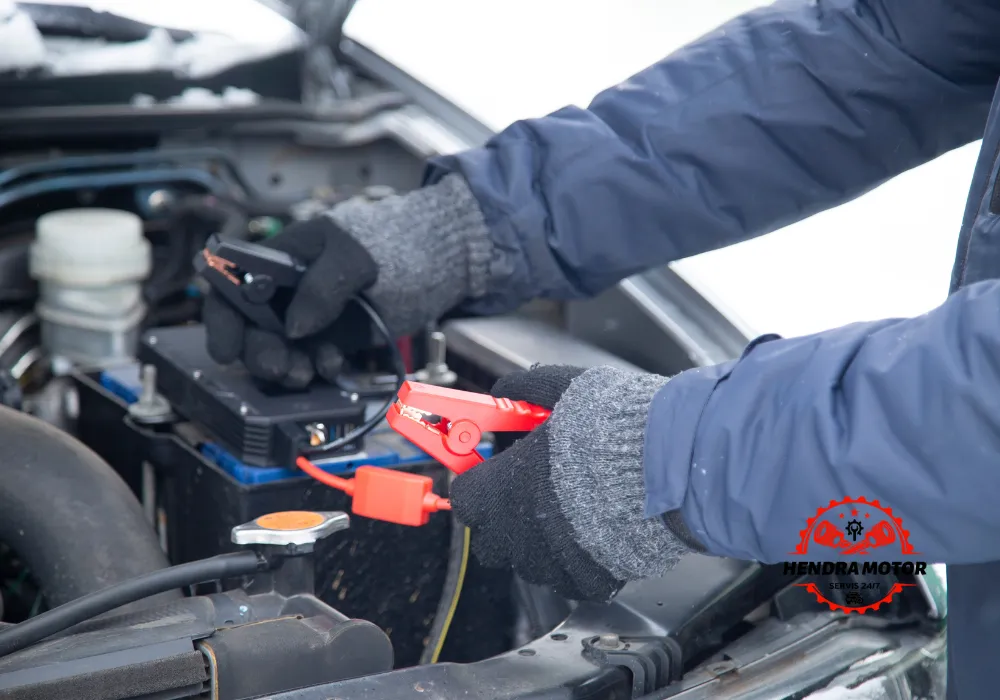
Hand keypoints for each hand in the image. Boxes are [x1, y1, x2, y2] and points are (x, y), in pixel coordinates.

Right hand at [203, 216, 378, 388]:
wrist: (389, 260)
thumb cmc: (356, 245)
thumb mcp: (345, 254)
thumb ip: (321, 285)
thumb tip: (295, 328)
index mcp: (264, 268)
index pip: (225, 295)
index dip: (220, 325)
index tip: (226, 351)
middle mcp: (271, 301)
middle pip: (248, 334)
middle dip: (259, 356)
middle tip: (277, 367)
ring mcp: (292, 325)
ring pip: (275, 356)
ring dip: (286, 369)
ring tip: (306, 372)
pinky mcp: (315, 344)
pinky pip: (309, 364)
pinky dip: (318, 369)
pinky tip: (333, 363)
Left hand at [450, 364, 703, 602]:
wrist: (673, 470)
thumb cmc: (618, 429)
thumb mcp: (565, 389)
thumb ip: (527, 388)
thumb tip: (508, 386)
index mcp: (504, 487)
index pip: (463, 497)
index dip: (476, 480)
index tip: (488, 469)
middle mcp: (521, 533)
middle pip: (488, 535)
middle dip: (501, 513)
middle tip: (527, 486)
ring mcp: (554, 562)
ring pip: (528, 558)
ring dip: (537, 535)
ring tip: (571, 503)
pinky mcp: (589, 581)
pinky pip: (567, 574)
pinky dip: (575, 556)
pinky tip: (596, 526)